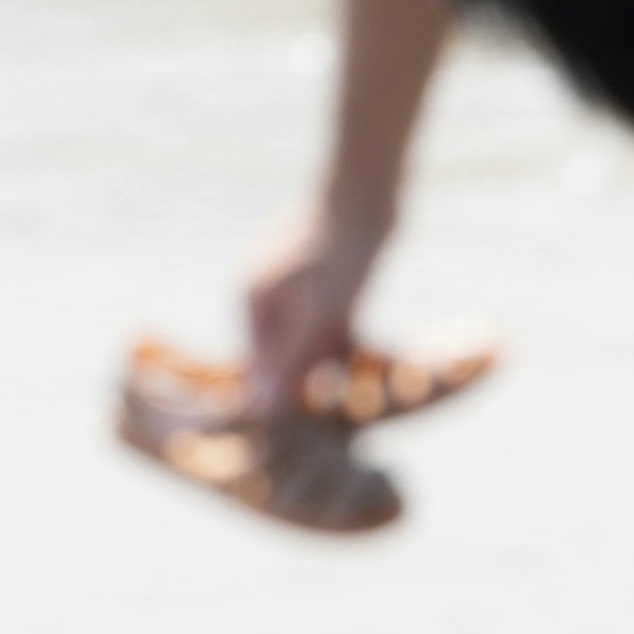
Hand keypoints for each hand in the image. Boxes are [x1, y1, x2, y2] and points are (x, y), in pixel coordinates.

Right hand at [245, 204, 391, 416]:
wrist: (368, 197)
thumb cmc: (339, 255)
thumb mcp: (315, 315)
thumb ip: (289, 361)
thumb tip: (261, 409)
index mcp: (253, 303)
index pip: (259, 368)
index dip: (281, 402)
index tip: (302, 436)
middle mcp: (270, 299)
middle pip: (287, 360)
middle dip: (311, 390)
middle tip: (337, 426)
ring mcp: (300, 293)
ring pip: (317, 348)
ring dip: (339, 375)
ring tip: (363, 406)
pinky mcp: (332, 290)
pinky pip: (339, 333)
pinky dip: (356, 353)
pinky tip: (380, 374)